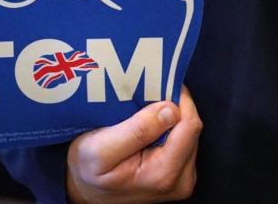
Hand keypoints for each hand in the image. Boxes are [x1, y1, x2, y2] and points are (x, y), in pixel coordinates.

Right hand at [67, 86, 200, 202]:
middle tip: (146, 96)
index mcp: (164, 174)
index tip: (157, 83)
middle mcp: (181, 179)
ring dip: (169, 116)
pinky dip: (167, 127)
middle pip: (190, 127)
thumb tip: (171, 109)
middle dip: (171, 107)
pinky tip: (148, 126)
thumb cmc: (88, 172)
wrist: (87, 194)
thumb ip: (136, 131)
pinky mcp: (181, 173)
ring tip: (143, 112)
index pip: (189, 125)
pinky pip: (182, 139)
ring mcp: (183, 177)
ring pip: (187, 131)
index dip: (177, 99)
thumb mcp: (99, 150)